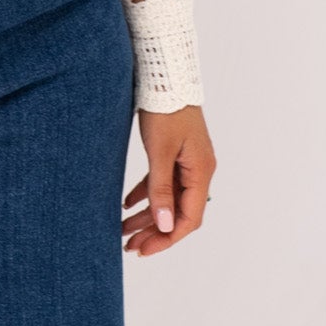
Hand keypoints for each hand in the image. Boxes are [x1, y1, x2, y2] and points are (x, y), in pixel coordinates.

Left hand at [122, 105, 215, 256]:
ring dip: (148, 215)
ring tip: (124, 230)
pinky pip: (162, 181)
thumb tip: (165, 225)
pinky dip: (146, 194)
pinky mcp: (175, 152)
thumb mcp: (160, 152)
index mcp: (201, 172)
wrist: (165, 76)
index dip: (167, 238)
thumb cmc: (165, 110)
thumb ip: (161, 189)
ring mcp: (187, 161)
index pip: (189, 219)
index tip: (144, 250)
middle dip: (154, 231)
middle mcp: (199, 170)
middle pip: (178, 212)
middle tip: (130, 246)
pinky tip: (126, 203)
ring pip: (168, 198)